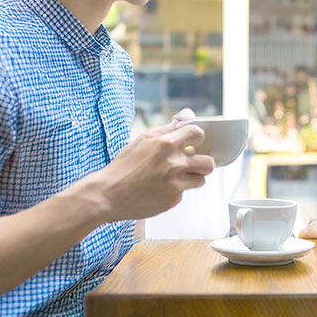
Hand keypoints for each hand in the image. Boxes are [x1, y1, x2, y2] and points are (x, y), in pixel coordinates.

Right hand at [86, 121, 214, 221]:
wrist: (108, 194)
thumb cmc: (123, 166)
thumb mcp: (143, 139)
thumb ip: (168, 128)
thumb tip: (187, 115)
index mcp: (166, 145)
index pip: (198, 134)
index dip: (196, 137)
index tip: (193, 142)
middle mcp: (174, 164)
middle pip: (208, 162)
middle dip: (202, 162)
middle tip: (192, 162)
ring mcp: (175, 185)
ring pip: (201, 180)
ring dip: (192, 177)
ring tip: (176, 176)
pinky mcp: (173, 200)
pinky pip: (184, 193)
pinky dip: (176, 190)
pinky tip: (160, 188)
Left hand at [299, 208, 316, 244]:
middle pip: (312, 222)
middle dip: (313, 229)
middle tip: (315, 238)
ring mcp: (316, 222)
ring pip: (307, 227)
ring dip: (308, 234)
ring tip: (309, 242)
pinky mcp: (312, 230)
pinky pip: (302, 234)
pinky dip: (302, 239)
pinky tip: (303, 245)